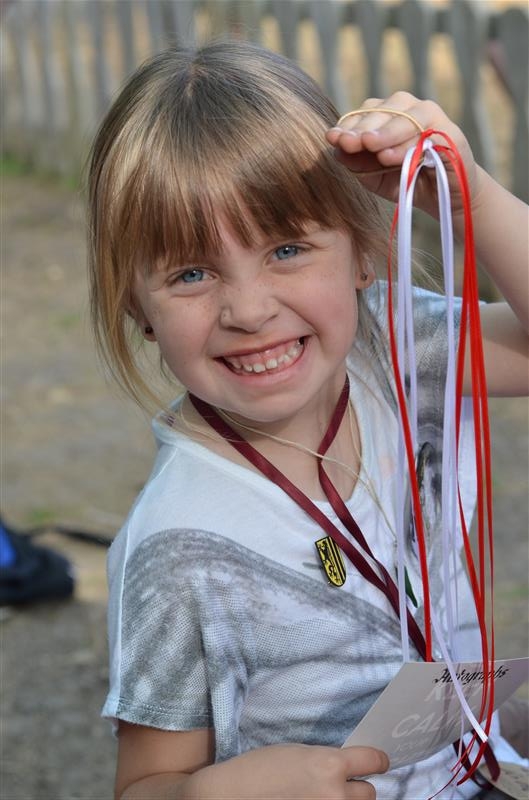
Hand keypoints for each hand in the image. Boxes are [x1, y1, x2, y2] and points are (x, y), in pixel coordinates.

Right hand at [182, 743, 388, 798]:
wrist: (232, 797)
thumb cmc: (260, 770)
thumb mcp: (299, 754)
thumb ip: (327, 762)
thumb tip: (348, 771)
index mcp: (329, 764)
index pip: (374, 761)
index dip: (377, 760)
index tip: (378, 762)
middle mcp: (336, 794)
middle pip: (369, 794)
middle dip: (356, 789)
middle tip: (338, 787)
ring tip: (323, 798)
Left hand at [325, 91, 483, 220]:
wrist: (444, 198)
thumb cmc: (407, 181)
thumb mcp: (375, 176)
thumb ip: (357, 163)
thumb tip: (336, 151)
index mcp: (389, 115)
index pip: (366, 112)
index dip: (349, 125)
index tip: (332, 138)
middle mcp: (410, 109)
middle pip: (384, 110)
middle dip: (363, 127)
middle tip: (346, 142)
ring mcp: (431, 117)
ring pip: (405, 117)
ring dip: (384, 132)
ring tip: (368, 144)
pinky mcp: (450, 133)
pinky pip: (426, 135)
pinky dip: (406, 145)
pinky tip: (389, 156)